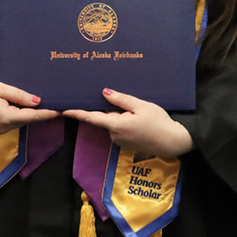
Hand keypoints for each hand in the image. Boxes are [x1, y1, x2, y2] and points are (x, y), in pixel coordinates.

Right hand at [0, 76, 58, 134]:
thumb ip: (18, 95)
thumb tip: (37, 101)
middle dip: (38, 113)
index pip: (32, 116)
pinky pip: (9, 124)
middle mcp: (2, 128)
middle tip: (53, 103)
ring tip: (38, 104)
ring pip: (18, 122)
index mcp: (5, 117)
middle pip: (26, 120)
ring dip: (26, 114)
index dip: (47, 113)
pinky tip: (19, 107)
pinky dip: (16, 116)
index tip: (61, 111)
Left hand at [64, 89, 194, 157]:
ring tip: (135, 110)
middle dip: (107, 109)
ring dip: (118, 116)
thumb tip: (104, 92)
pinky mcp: (126, 144)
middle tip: (115, 99)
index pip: (92, 118)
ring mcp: (120, 141)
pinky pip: (119, 129)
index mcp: (117, 125)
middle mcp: (115, 135)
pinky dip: (123, 122)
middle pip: (104, 118)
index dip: (77, 113)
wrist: (172, 141)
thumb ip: (122, 100)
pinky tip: (136, 118)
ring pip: (112, 123)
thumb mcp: (142, 106)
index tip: (64, 109)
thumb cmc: (159, 122)